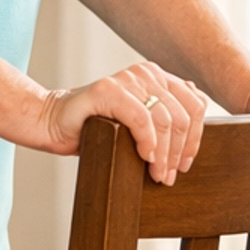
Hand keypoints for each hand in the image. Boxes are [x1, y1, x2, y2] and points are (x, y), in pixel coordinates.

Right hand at [38, 61, 207, 183]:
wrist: (54, 123)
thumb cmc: (96, 127)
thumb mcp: (138, 122)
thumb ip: (164, 115)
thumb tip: (195, 125)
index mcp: (158, 77)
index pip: (195, 104)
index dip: (195, 138)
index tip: (185, 163)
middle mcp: (146, 73)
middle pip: (182, 116)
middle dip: (179, 152)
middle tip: (169, 176)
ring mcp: (127, 79)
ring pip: (164, 119)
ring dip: (164, 154)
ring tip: (158, 175)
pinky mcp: (108, 90)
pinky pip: (141, 118)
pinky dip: (148, 141)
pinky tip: (146, 157)